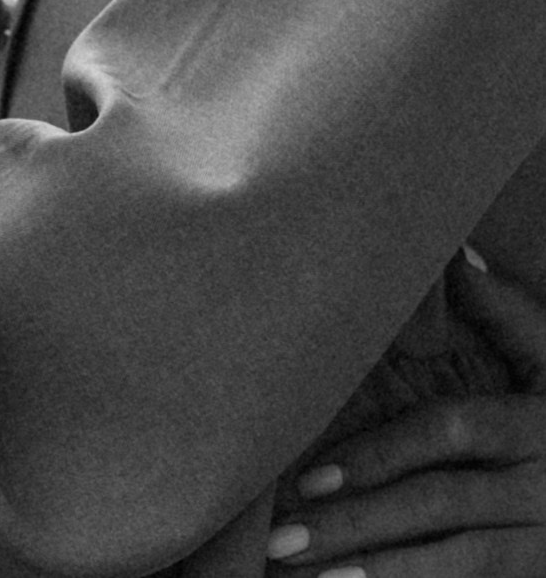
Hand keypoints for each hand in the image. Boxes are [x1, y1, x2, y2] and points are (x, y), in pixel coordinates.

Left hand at [267, 262, 545, 576]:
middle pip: (437, 504)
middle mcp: (541, 487)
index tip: (311, 475)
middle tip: (282, 537)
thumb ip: (509, 313)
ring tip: (303, 577)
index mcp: (535, 422)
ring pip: (454, 562)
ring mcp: (543, 544)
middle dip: (357, 521)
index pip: (449, 433)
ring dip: (374, 572)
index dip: (381, 452)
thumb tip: (453, 255)